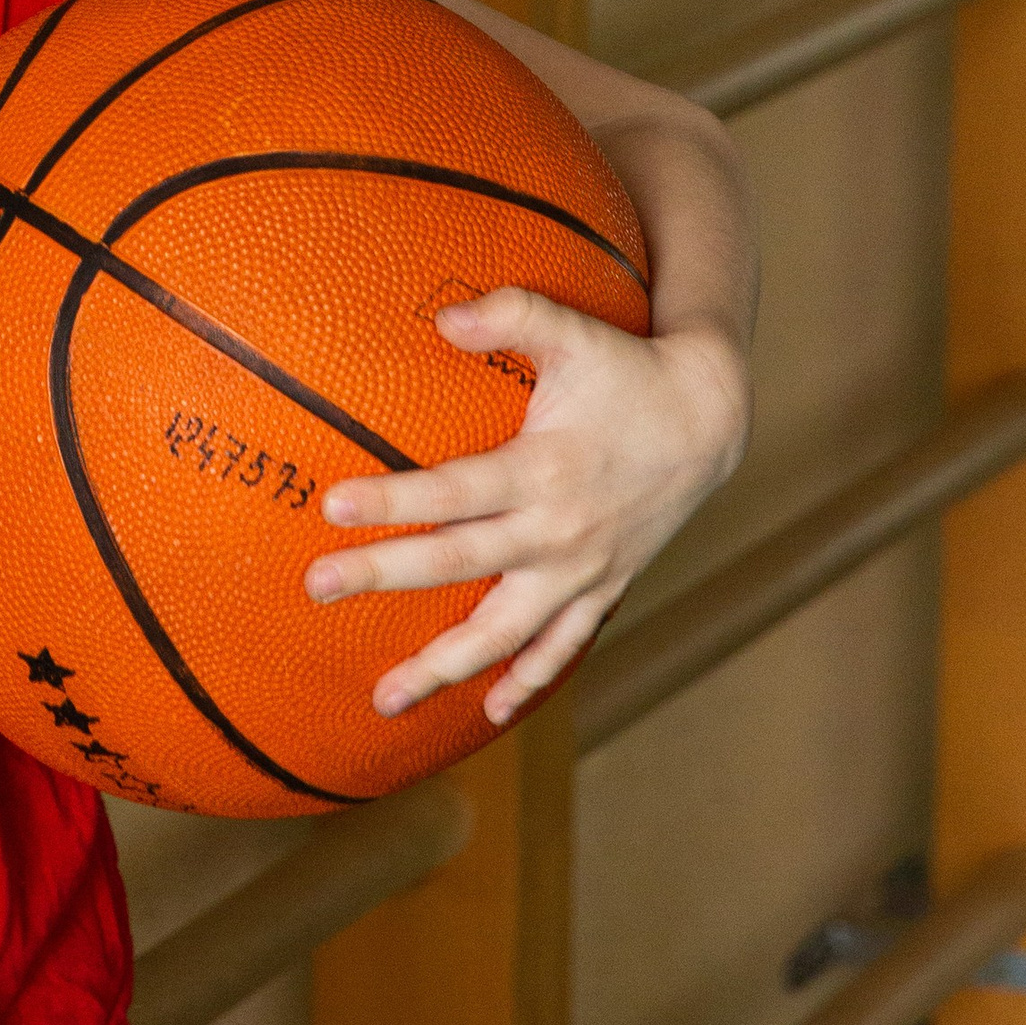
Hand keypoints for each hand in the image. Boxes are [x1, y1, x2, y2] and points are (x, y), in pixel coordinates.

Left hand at [302, 293, 749, 728]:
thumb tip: (443, 318)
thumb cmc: (627, 368)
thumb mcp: (575, 330)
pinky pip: (563, 646)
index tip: (331, 505)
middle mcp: (561, 531)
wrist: (708, 421)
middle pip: (460, 563)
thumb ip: (511, 314)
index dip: (393, 500)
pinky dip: (529, 679)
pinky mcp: (604, 588)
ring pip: (505, 631)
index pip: (454, 492)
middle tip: (317, 586)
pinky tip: (491, 710)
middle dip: (385, 575)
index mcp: (545, 470)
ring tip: (385, 699)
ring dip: (444, 666)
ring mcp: (583, 570)